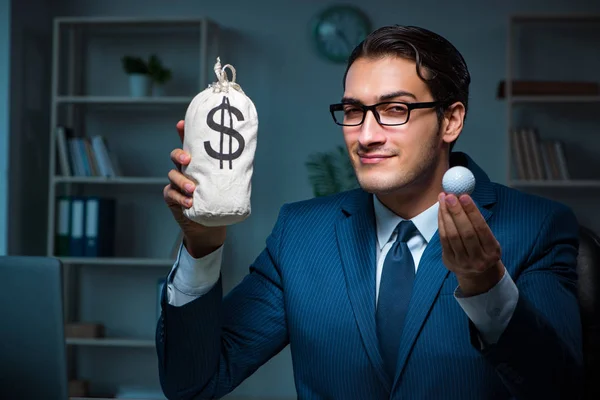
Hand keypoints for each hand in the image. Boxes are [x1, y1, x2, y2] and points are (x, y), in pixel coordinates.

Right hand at [163, 120, 225, 257]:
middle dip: (179, 155)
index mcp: (198, 162)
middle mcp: (185, 170)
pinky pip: (171, 194)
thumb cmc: (218, 199)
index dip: (182, 132)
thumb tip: (248, 152)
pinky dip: (179, 198)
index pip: (189, 144)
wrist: (210, 225)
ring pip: (173, 175)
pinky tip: (188, 202)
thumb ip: (233, 168)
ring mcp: (177, 183)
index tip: (181, 123)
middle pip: (176, 156)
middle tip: (187, 159)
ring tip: (192, 189)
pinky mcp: (172, 197)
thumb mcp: (227, 182)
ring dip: (182, 181)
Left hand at [438, 192, 504, 296]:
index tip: (464, 196)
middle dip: (456, 212)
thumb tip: (463, 198)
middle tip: (450, 196)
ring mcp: (463, 262)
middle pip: (465, 233)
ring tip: (443, 200)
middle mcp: (478, 259)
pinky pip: (443, 240)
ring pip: (452, 236)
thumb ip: (478, 223)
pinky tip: (441, 212)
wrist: (477, 275)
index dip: (472, 211)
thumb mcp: (489, 240)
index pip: (481, 229)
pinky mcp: (449, 261)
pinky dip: (441, 224)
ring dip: (446, 215)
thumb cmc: (483, 250)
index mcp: (493, 251)